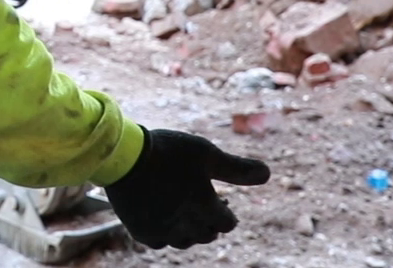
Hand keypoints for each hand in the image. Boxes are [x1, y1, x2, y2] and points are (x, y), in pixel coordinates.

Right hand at [104, 128, 270, 249]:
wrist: (123, 155)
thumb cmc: (168, 150)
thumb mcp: (205, 153)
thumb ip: (236, 168)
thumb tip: (269, 174)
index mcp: (205, 206)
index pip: (228, 224)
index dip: (226, 212)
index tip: (221, 200)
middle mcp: (186, 224)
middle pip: (208, 234)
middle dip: (210, 222)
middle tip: (203, 205)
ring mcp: (163, 230)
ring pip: (185, 241)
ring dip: (190, 230)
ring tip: (185, 213)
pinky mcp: (142, 231)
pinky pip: (160, 241)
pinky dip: (166, 233)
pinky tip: (163, 218)